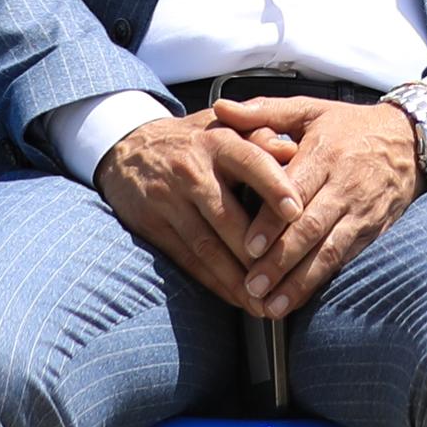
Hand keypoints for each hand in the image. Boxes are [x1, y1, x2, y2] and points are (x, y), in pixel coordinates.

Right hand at [97, 115, 285, 310]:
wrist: (129, 147)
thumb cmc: (196, 140)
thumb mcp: (226, 126)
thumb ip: (261, 135)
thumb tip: (293, 149)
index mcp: (218, 142)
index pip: (250, 161)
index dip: (274, 187)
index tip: (298, 212)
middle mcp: (191, 172)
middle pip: (227, 215)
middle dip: (257, 251)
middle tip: (288, 276)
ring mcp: (168, 201)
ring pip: (206, 246)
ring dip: (236, 278)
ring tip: (264, 301)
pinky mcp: (152, 226)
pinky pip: (186, 260)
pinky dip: (212, 281)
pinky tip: (235, 297)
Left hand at [208, 96, 423, 313]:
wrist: (412, 140)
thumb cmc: (350, 126)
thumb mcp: (310, 110)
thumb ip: (264, 112)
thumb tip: (221, 109)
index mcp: (324, 154)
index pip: (295, 191)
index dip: (273, 221)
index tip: (249, 246)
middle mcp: (344, 185)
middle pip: (311, 228)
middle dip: (280, 261)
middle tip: (252, 286)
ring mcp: (361, 211)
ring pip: (329, 251)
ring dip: (300, 282)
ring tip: (272, 306)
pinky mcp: (372, 230)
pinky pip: (345, 259)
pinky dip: (320, 281)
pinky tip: (298, 300)